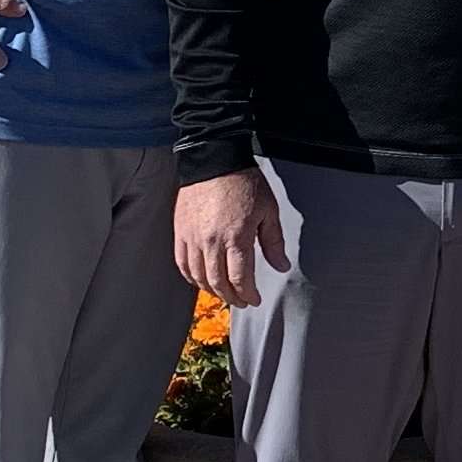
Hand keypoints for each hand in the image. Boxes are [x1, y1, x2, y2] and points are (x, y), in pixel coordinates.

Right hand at [175, 170, 288, 304]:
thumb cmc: (244, 182)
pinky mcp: (180, 232)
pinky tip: (201, 280)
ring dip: (212, 290)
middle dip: (232, 297)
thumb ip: (274, 242)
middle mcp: (212, 242)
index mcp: (236, 237)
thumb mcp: (269, 210)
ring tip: (224, 293)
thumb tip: (281, 265)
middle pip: (218, 283)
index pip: (240, 279)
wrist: (214, 161)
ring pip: (198, 277)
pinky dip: (191, 277)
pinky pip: (182, 263)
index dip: (248, 294)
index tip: (255, 299)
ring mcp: (193, 238)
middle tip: (241, 301)